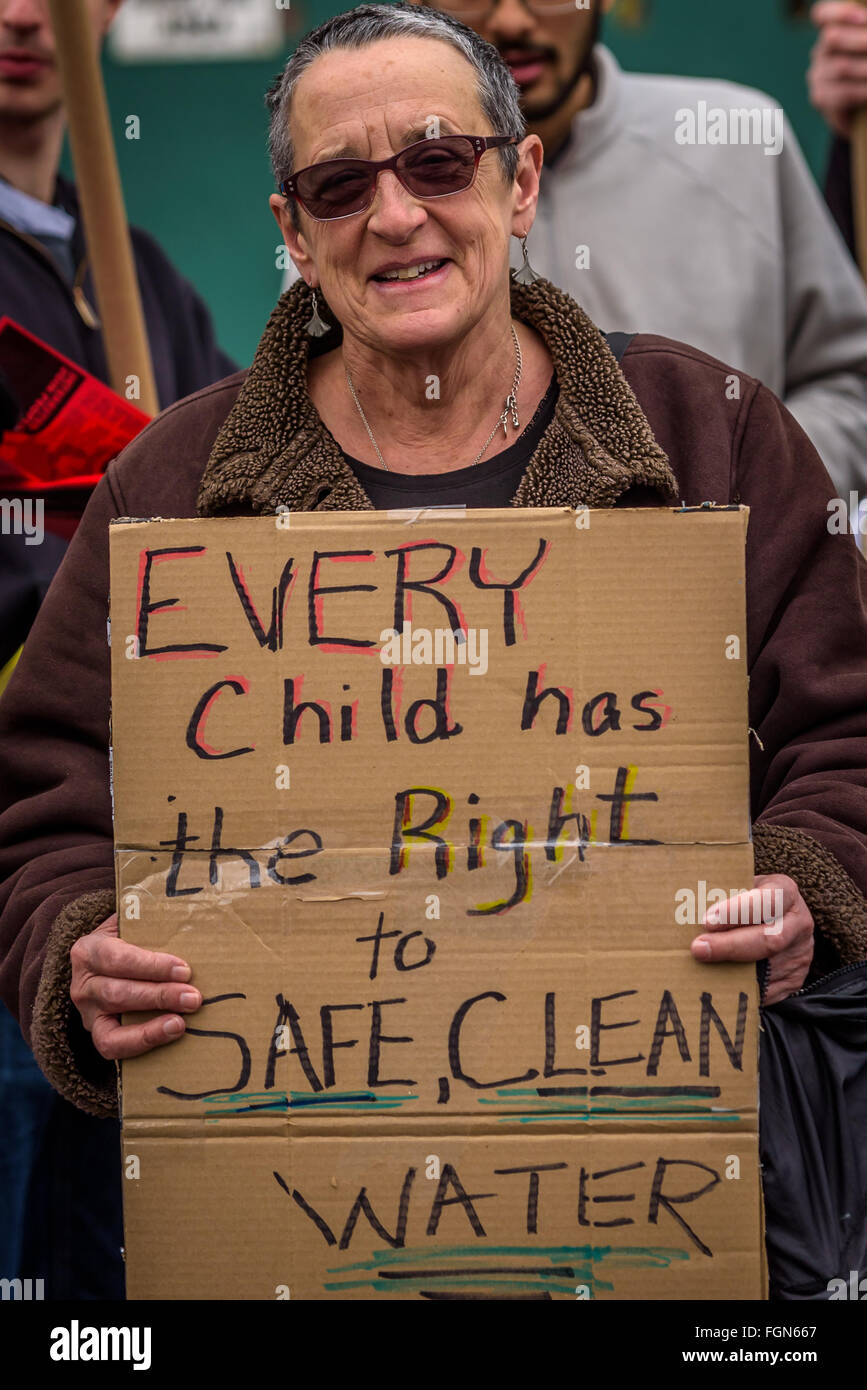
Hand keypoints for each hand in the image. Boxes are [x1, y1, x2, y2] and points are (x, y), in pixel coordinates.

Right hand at [70, 912, 201, 1059]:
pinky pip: (113, 1047)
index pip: (117, 959)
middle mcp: (83, 984)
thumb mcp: (133, 925)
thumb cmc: (131, 941)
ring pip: (112, 1025)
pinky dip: (142, 1043)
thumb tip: (192, 912)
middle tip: (193, 998)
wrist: (108, 963)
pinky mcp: (98, 1034)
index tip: (184, 969)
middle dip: (159, 996)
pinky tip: (168, 1034)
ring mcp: (87, 1013)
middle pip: (118, 993)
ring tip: (181, 1023)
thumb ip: (153, 920)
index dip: (151, 966)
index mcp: (89, 950)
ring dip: (151, 1026)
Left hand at [690, 874, 814, 1004]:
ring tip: (703, 969)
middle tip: (698, 949)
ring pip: (768, 968)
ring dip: (733, 971)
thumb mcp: (740, 888)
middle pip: (769, 938)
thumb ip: (722, 894)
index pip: (768, 899)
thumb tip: (684, 905)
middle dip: (730, 946)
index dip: (738, 911)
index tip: (708, 921)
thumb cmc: (746, 901)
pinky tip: (721, 985)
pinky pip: (770, 990)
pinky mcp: (796, 978)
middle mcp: (798, 922)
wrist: (779, 921)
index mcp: (784, 891)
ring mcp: (800, 952)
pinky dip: (743, 989)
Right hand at [809, 2, 866, 137]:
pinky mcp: (820, 98)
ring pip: (840, 67)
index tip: (863, 18)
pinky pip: (841, 93)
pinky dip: (862, 91)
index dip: (839, 13)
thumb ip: (864, 37)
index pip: (822, 15)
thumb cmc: (865, 75)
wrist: (858, 111)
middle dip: (861, 41)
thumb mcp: (864, 51)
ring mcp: (817, 76)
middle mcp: (820, 52)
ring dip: (866, 70)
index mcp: (833, 33)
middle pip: (831, 38)